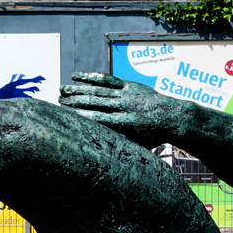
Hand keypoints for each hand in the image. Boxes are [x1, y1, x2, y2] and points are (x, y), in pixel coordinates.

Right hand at [58, 72, 180, 145]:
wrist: (173, 117)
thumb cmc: (153, 135)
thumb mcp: (138, 146)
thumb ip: (121, 147)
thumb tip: (101, 156)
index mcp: (126, 123)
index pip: (101, 118)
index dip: (84, 114)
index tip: (68, 113)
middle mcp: (125, 106)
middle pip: (96, 102)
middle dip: (75, 100)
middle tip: (58, 100)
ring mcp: (127, 94)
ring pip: (99, 90)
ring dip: (79, 89)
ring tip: (62, 89)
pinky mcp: (129, 85)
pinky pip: (107, 80)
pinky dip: (91, 77)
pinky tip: (77, 76)